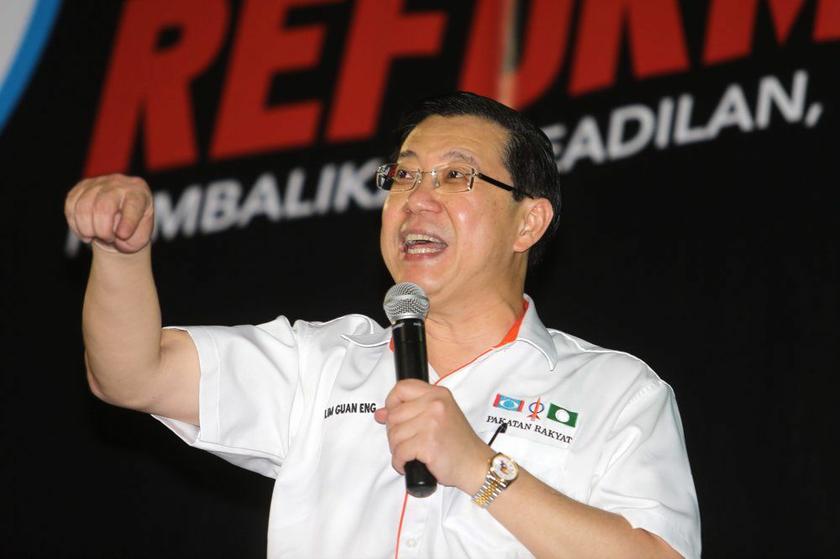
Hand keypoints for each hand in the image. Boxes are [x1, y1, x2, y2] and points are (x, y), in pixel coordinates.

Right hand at [64, 174, 153, 252]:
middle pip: (103, 206)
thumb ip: (134, 238)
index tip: (122, 236)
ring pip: (83, 206)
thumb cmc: (134, 231)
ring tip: (95, 237)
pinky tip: (84, 232)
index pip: (132, 205)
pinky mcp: (81, 188)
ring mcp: (98, 183)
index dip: (127, 223)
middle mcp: (119, 183)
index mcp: (139, 193)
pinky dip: (75, 224)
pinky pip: (71, 205)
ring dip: (87, 229)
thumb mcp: (141, 237)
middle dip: (102, 230)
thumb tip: (118, 234)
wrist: (119, 222)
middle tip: (108, 239)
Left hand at [374, 379, 493, 492]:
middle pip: (394, 415)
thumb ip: (411, 411)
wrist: (476, 464)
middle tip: (407, 443)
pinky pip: (399, 452)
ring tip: (411, 455)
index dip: (391, 402)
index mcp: (438, 394)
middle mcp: (435, 404)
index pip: (402, 388)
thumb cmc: (459, 444)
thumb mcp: (439, 417)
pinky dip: (400, 462)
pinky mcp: (428, 443)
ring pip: (394, 435)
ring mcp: (431, 423)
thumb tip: (381, 413)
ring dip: (397, 450)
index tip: (392, 414)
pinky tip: (410, 464)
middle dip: (394, 433)